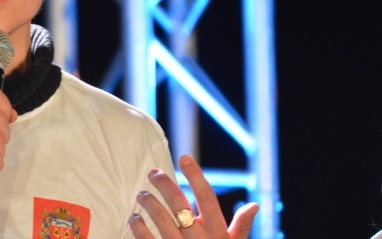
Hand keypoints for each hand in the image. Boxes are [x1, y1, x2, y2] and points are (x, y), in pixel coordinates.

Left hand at [129, 155, 258, 238]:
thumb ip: (240, 228)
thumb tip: (253, 206)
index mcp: (217, 232)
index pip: (206, 196)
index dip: (196, 175)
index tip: (183, 157)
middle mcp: (199, 238)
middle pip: (178, 202)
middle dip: (164, 183)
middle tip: (153, 173)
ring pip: (160, 217)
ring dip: (148, 201)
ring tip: (142, 194)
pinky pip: (146, 238)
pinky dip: (138, 225)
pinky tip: (134, 217)